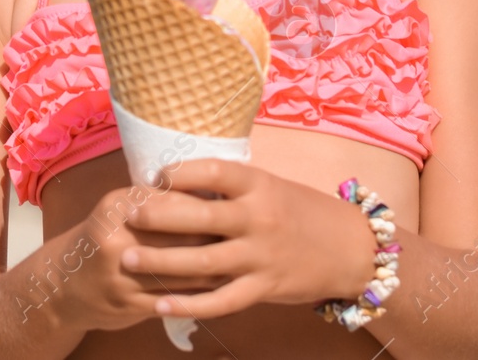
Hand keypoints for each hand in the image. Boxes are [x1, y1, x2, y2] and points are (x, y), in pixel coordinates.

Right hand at [45, 183, 235, 332]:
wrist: (63, 285)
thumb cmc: (104, 238)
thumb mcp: (120, 208)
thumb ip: (158, 200)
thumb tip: (212, 189)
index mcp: (118, 207)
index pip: (174, 201)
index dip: (206, 204)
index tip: (233, 202)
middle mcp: (116, 239)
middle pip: (181, 235)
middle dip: (216, 234)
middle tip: (245, 231)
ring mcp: (121, 275)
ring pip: (183, 269)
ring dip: (216, 265)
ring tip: (240, 257)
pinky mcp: (129, 305)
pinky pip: (176, 298)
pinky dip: (201, 292)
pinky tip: (220, 285)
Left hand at [119, 158, 378, 321]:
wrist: (350, 248)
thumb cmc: (302, 210)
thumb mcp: (270, 186)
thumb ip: (231, 186)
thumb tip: (179, 180)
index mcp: (259, 185)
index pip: (213, 171)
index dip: (179, 172)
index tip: (154, 176)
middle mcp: (258, 219)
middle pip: (199, 217)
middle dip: (157, 217)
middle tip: (127, 216)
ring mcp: (260, 256)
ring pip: (202, 262)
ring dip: (161, 262)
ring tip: (127, 259)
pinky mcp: (263, 288)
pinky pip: (220, 301)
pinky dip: (188, 305)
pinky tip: (160, 304)